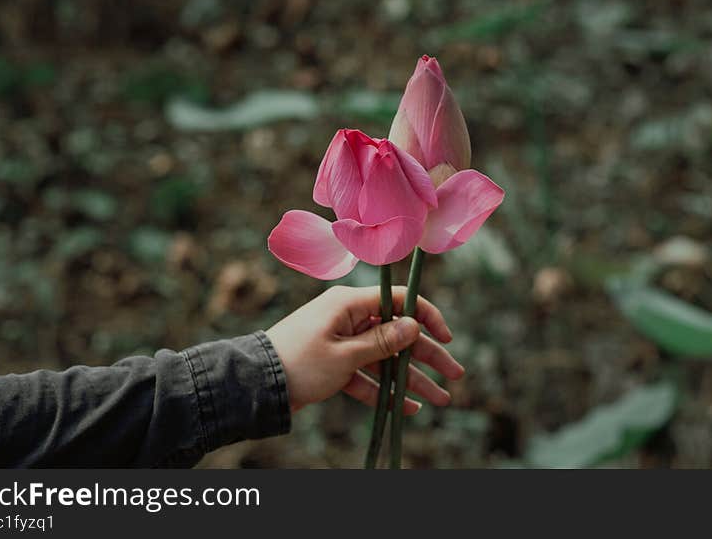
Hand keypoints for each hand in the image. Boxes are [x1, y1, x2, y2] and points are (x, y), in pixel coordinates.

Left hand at [266, 285, 462, 413]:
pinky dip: (384, 391)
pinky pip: (366, 376)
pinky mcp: (334, 365)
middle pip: (398, 334)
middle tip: (455, 376)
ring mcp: (341, 342)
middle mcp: (348, 319)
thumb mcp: (345, 354)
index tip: (446, 338)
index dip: (426, 317)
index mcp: (349, 304)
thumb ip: (383, 341)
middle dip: (427, 356)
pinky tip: (407, 408)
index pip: (398, 301)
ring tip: (439, 400)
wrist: (256, 385)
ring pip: (385, 359)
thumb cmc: (300, 363)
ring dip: (411, 379)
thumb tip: (414, 325)